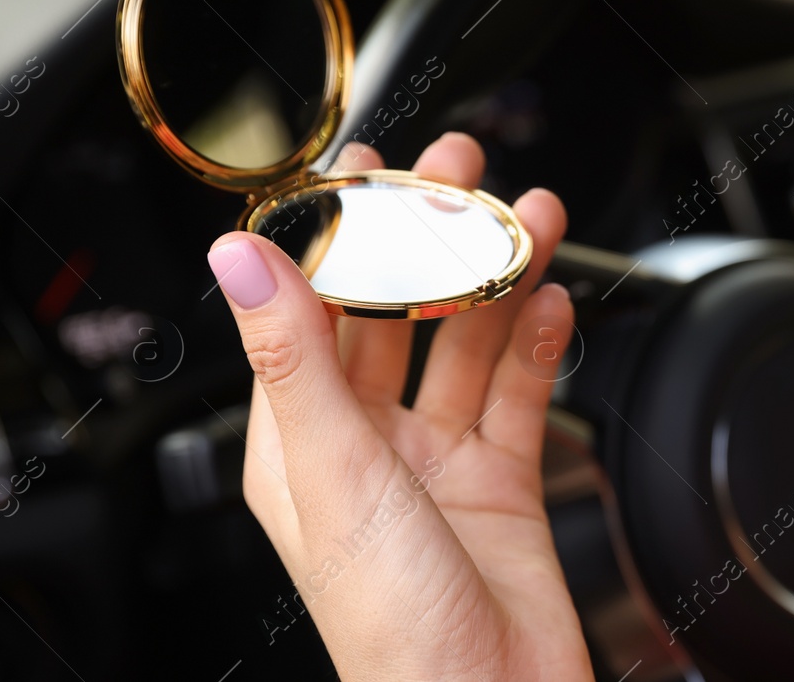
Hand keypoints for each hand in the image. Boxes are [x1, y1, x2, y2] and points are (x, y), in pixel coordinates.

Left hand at [206, 132, 592, 681]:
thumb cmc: (393, 625)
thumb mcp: (333, 473)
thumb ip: (294, 357)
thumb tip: (240, 260)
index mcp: (302, 442)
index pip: (312, 309)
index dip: (339, 234)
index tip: (366, 168)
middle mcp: (368, 444)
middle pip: (397, 312)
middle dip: (430, 238)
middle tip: (463, 172)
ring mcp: (438, 461)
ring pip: (467, 342)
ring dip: (498, 278)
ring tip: (533, 220)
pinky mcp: (501, 480)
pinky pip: (520, 392)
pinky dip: (538, 343)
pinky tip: (553, 303)